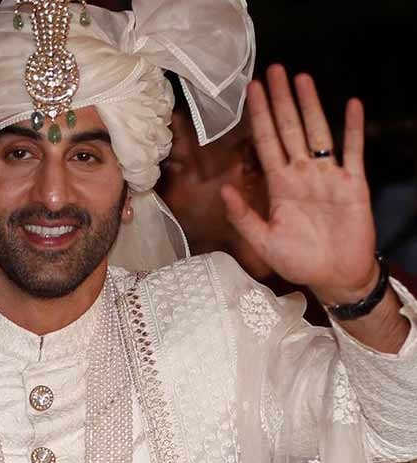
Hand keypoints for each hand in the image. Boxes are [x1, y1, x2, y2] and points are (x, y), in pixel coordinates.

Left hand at [221, 64, 376, 304]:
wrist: (334, 277)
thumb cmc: (299, 260)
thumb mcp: (263, 241)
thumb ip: (243, 216)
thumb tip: (223, 188)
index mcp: (279, 185)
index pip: (265, 142)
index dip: (258, 117)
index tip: (250, 91)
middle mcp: (302, 174)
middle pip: (289, 128)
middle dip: (280, 100)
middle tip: (273, 71)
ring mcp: (327, 176)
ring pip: (317, 132)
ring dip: (310, 105)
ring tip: (301, 78)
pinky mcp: (352, 184)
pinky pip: (353, 151)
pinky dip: (353, 129)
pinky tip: (351, 105)